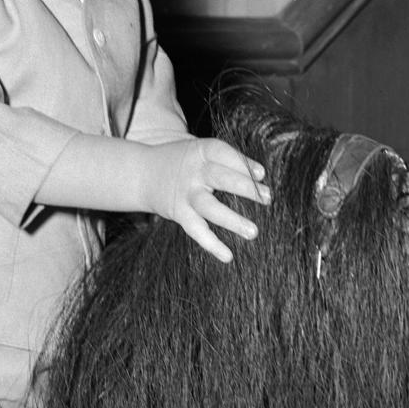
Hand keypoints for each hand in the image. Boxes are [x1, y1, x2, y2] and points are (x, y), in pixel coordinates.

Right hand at [143, 138, 269, 261]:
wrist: (141, 172)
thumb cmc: (183, 161)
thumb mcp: (199, 151)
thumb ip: (225, 161)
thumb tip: (260, 179)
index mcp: (200, 151)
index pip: (223, 154)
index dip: (243, 163)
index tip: (262, 174)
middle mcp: (193, 172)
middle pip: (220, 178)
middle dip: (245, 188)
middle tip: (267, 198)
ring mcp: (185, 194)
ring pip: (209, 207)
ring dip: (232, 220)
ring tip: (253, 232)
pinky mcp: (178, 213)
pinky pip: (196, 230)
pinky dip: (211, 244)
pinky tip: (228, 256)